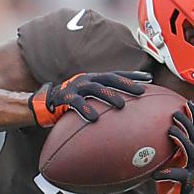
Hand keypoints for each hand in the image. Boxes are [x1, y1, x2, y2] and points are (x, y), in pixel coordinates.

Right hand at [29, 71, 150, 126]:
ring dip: (110, 96)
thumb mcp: (88, 98)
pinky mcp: (65, 98)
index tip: (149, 78)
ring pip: (96, 89)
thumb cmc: (69, 103)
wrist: (44, 104)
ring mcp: (76, 87)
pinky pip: (77, 103)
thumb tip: (123, 109)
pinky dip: (86, 110)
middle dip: (127, 84)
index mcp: (94, 78)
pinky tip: (94, 119)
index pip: (117, 74)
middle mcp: (87, 79)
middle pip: (110, 78)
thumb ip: (102, 100)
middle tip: (142, 91)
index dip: (132, 75)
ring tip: (121, 105)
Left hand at [152, 101, 193, 193]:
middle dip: (187, 123)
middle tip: (176, 113)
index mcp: (187, 153)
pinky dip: (167, 174)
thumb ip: (157, 151)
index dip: (193, 117)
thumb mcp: (163, 164)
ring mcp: (190, 171)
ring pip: (191, 152)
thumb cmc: (168, 184)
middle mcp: (191, 160)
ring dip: (181, 140)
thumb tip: (138, 138)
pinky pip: (178, 176)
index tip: (186, 102)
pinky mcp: (185, 184)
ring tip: (170, 132)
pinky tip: (156, 174)